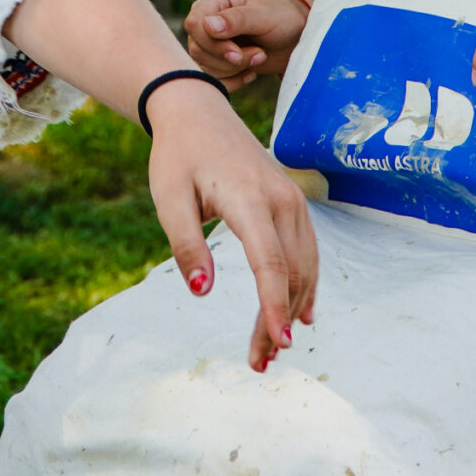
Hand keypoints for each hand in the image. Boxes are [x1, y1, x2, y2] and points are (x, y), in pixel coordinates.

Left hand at [144, 79, 318, 373]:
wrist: (197, 112)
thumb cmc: (177, 157)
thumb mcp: (169, 200)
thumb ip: (186, 246)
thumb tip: (203, 291)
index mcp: (250, 199)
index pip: (270, 263)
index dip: (274, 306)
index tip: (276, 343)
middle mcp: (282, 200)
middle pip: (290, 273)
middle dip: (277, 321)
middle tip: (258, 363)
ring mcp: (293, 200)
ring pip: (303, 266)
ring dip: (291, 308)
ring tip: (271, 349)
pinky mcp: (293, 203)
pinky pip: (306, 250)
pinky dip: (303, 285)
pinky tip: (301, 313)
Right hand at [182, 0, 313, 86]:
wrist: (297, 38)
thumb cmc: (283, 19)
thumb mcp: (263, 16)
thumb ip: (236, 20)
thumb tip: (207, 25)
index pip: (195, 24)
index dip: (213, 44)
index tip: (238, 53)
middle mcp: (206, 16)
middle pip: (198, 47)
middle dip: (229, 59)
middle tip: (259, 55)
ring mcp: (209, 38)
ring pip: (203, 64)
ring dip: (234, 69)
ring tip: (260, 58)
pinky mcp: (215, 58)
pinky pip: (210, 77)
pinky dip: (231, 81)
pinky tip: (251, 74)